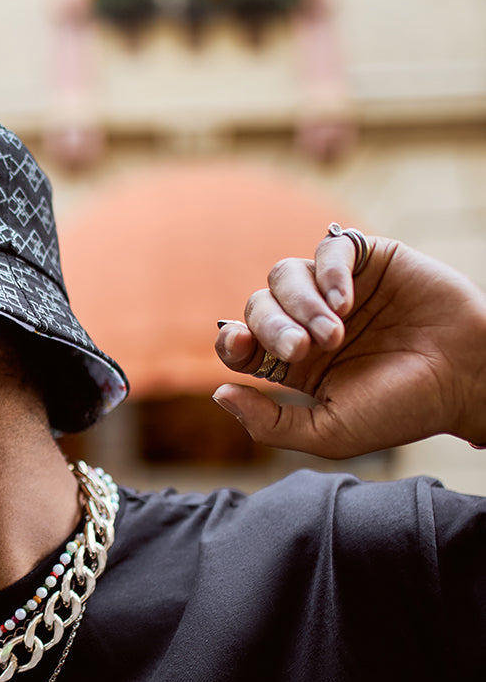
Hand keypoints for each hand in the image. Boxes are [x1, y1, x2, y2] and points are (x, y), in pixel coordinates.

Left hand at [212, 229, 485, 457]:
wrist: (467, 379)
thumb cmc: (402, 410)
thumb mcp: (330, 432)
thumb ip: (271, 422)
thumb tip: (219, 394)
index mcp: (294, 363)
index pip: (240, 342)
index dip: (231, 341)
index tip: (240, 347)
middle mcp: (309, 323)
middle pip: (259, 306)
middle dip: (272, 326)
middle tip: (304, 349)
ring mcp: (338, 290)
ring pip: (285, 275)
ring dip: (300, 303)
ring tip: (335, 333)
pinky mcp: (369, 260)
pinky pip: (329, 249)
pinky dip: (329, 272)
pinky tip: (346, 302)